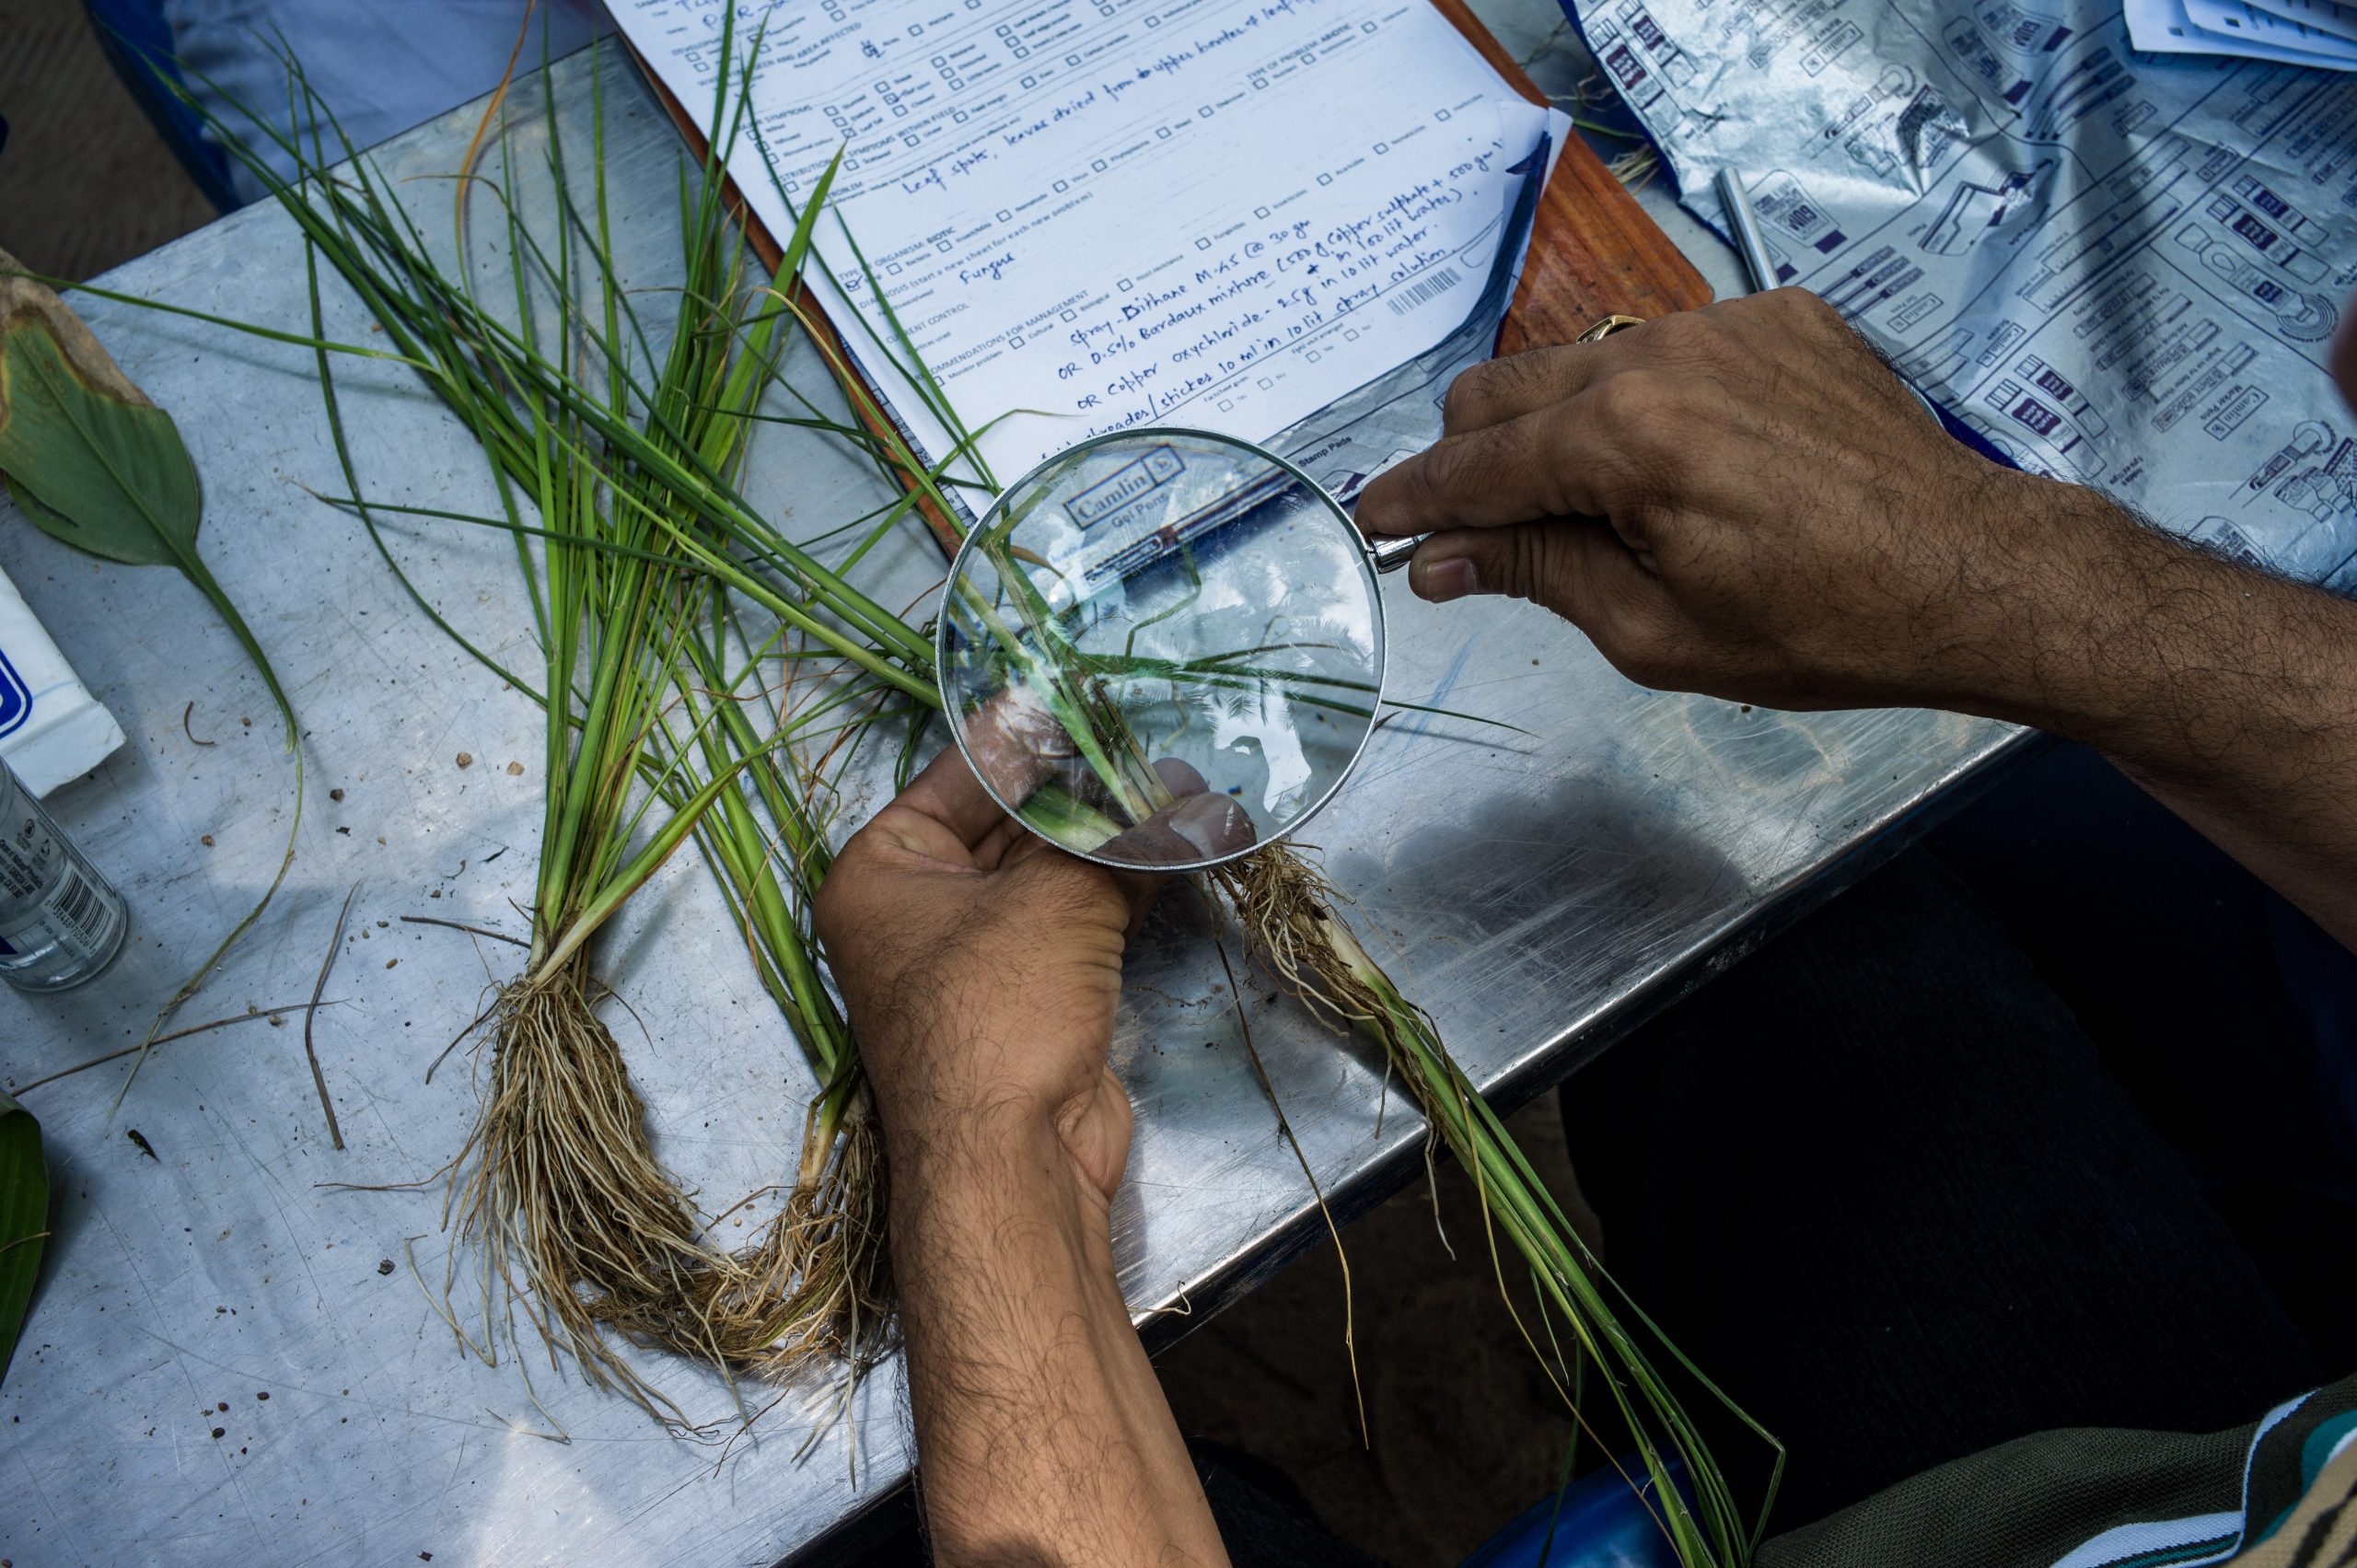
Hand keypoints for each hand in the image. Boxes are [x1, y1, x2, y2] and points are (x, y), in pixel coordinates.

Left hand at [813, 746, 1247, 1197]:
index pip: (963, 773)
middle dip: (1085, 788)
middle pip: (1010, 822)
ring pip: (1048, 873)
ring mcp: (973, 958)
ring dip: (1112, 839)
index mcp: (881, 872)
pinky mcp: (1029, 997)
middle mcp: (916, 911)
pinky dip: (1121, 889)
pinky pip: (1075, 920)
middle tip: (1154, 743)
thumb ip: (1121, 840)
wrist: (1011, 1163)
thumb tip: (1192, 799)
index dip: (1030, 733)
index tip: (1085, 692)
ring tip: (1182, 787)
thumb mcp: (1054, 900)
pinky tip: (1174, 849)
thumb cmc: (995, 1016)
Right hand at [1355, 288, 2104, 713]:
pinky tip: (1694, 467)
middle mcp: (1663, 354)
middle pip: (1503, 389)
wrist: (1972, 574)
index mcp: (1625, 439)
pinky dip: (1648, 401)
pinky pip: (1668, 348)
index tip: (1373, 522)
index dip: (1413, 502)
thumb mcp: (1655, 631)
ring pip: (1580, 363)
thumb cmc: (1823, 626)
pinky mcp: (1779, 316)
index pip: (1475, 465)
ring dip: (1560, 429)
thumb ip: (1537, 574)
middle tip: (1480, 530)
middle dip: (1471, 458)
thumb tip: (1442, 560)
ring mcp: (1725, 324)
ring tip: (1604, 509)